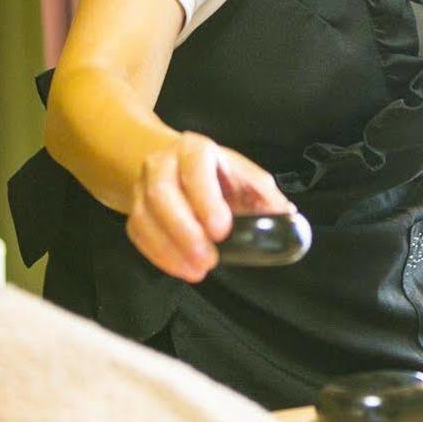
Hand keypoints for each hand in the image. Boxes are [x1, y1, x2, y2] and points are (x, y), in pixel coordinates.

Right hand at [125, 132, 294, 281]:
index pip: (195, 167)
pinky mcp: (134, 209)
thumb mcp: (243, 176)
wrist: (173, 165)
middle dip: (184, 230)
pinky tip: (181, 269)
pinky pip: (137, 233)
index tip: (222, 230)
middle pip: (161, 193)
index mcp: (195, 150)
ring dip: (170, 248)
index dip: (205, 199)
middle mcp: (163, 163)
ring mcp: (143, 186)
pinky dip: (158, 255)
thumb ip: (264, 195)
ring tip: (197, 271)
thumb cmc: (216, 175)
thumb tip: (288, 216)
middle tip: (209, 260)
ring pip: (144, 216)